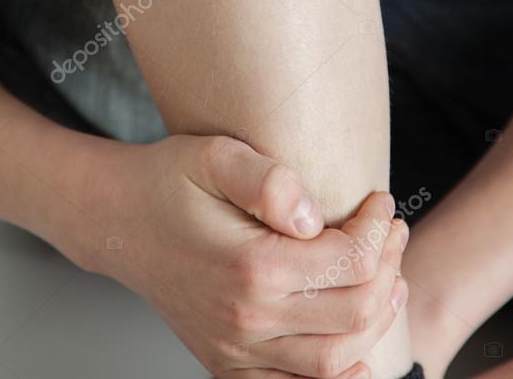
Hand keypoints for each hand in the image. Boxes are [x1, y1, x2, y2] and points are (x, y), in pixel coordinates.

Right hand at [79, 134, 408, 378]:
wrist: (118, 220)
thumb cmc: (169, 182)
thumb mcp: (216, 156)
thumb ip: (267, 181)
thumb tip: (312, 216)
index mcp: (250, 267)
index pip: (348, 261)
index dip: (377, 230)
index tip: (380, 201)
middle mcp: (246, 320)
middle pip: (354, 313)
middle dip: (387, 268)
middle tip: (393, 231)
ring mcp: (236, 350)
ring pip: (336, 361)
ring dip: (376, 318)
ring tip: (388, 275)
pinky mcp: (228, 364)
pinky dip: (338, 376)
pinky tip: (358, 347)